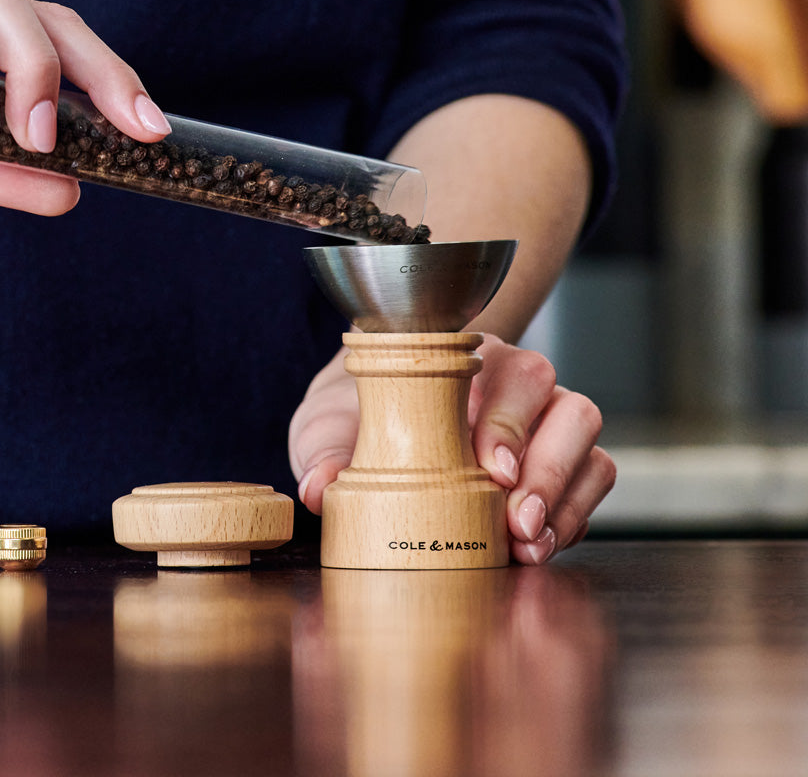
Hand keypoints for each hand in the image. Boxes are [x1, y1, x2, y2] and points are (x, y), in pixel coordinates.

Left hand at [289, 334, 614, 563]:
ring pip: (588, 446)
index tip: (492, 470)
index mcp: (468, 359)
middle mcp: (518, 385)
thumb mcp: (328, 426)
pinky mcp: (559, 469)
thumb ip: (324, 452)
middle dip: (548, 470)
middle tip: (516, 521)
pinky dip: (573, 517)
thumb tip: (316, 490)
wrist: (366, 424)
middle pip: (568, 409)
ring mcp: (545, 424)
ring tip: (528, 542)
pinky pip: (591, 483)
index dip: (510, 423)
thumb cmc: (357, 413)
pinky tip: (536, 547)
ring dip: (565, 497)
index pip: (513, 375)